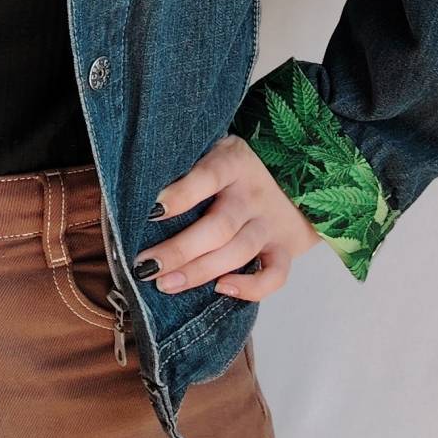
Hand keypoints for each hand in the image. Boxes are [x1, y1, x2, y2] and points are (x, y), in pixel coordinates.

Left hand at [131, 133, 320, 300]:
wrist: (298, 171)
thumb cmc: (235, 164)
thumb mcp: (213, 147)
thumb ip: (187, 164)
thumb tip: (138, 185)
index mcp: (233, 162)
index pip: (208, 175)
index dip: (181, 194)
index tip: (151, 212)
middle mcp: (253, 194)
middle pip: (218, 226)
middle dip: (179, 250)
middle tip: (146, 266)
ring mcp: (271, 223)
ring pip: (238, 252)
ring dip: (200, 272)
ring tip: (165, 284)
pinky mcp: (285, 248)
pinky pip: (275, 275)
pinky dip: (251, 288)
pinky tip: (222, 289)